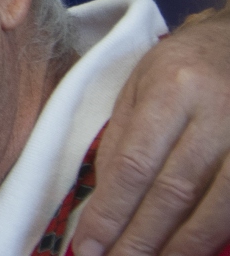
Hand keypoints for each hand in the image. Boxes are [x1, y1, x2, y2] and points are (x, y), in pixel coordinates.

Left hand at [73, 5, 229, 255]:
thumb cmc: (180, 65)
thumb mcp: (139, 85)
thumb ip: (121, 138)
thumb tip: (102, 199)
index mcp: (172, 89)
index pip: (135, 164)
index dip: (110, 211)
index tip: (86, 245)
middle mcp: (216, 114)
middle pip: (173, 192)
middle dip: (139, 237)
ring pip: (215, 209)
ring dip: (178, 247)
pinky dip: (212, 235)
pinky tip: (187, 251)